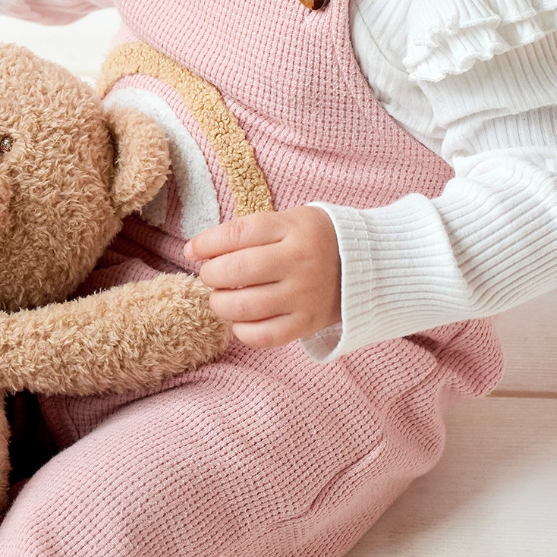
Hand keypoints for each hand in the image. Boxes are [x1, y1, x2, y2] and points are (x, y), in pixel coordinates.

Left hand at [189, 207, 340, 347]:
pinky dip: (241, 330)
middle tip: (211, 275)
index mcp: (293, 228)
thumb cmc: (311, 241)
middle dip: (210, 275)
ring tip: (221, 298)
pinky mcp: (308, 323)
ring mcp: (305, 295)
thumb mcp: (287, 221)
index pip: (236, 234)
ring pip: (243, 306)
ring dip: (220, 303)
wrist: (365, 266)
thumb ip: (246, 232)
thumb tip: (195, 250)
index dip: (206, 243)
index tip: (192, 250)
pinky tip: (240, 319)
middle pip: (235, 270)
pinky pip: (263, 335)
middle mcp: (300, 261)